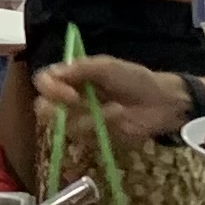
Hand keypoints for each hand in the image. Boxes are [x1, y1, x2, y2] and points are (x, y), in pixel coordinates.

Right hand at [38, 55, 190, 141]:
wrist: (161, 103)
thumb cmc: (135, 79)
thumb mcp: (109, 67)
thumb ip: (82, 68)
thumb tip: (55, 73)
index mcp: (72, 76)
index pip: (44, 81)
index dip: (50, 88)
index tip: (70, 92)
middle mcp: (70, 97)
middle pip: (43, 107)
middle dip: (57, 109)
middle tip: (78, 104)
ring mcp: (80, 117)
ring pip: (63, 124)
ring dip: (87, 118)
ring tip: (113, 110)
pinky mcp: (92, 135)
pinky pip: (81, 137)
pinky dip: (99, 128)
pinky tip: (117, 120)